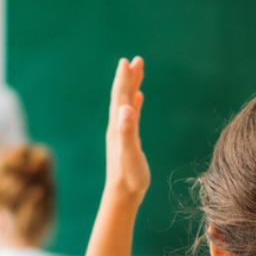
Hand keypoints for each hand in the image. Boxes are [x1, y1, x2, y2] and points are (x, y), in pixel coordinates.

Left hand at [105, 57, 148, 202]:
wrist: (123, 195)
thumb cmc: (129, 176)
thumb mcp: (129, 153)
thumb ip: (127, 131)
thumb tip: (125, 108)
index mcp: (117, 127)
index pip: (119, 98)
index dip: (123, 79)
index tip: (127, 61)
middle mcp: (117, 127)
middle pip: (121, 97)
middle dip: (128, 78)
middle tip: (136, 60)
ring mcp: (122, 133)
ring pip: (126, 104)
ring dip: (131, 87)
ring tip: (138, 72)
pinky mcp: (128, 140)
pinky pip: (130, 116)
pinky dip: (134, 104)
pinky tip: (137, 99)